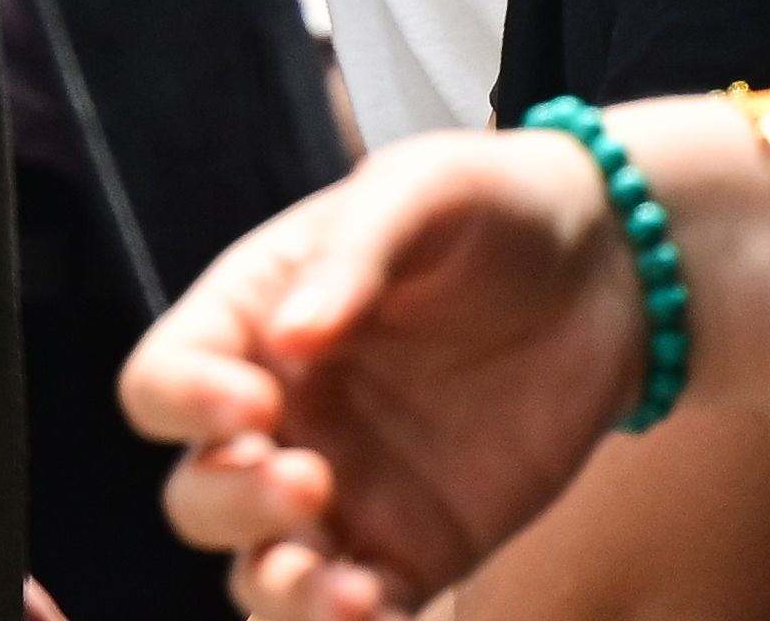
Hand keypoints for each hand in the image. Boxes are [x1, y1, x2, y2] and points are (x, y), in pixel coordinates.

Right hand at [126, 124, 647, 620]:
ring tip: (338, 587)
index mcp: (254, 325)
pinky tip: (379, 613)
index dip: (184, 402)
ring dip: (280, 591)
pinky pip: (357, 611)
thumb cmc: (490, 208)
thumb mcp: (422, 191)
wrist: (605, 271)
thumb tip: (292, 335)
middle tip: (309, 479)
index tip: (251, 401)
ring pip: (260, 575)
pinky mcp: (410, 552)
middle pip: (198, 495)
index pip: (164, 382)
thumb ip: (354, 253)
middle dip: (234, 504)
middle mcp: (282, 419)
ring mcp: (341, 496)